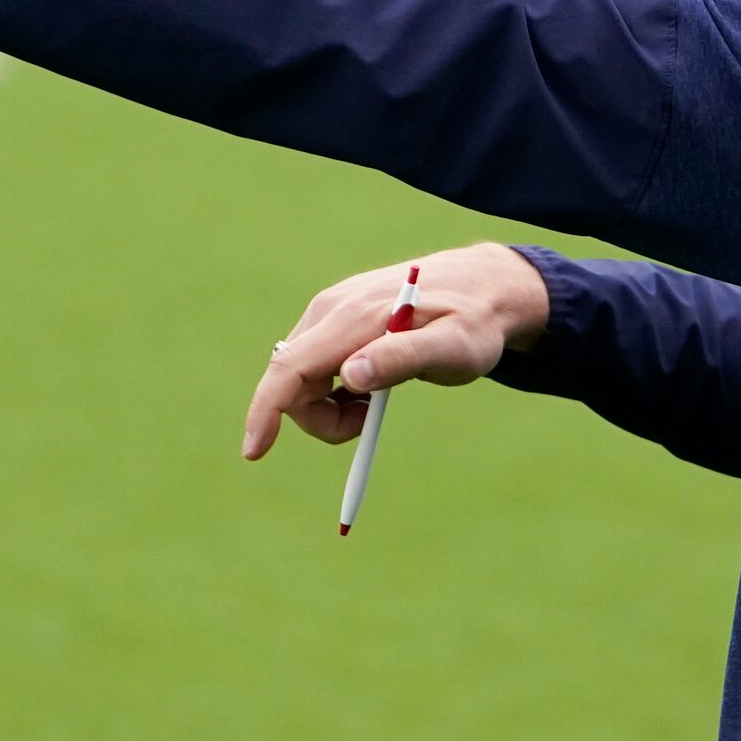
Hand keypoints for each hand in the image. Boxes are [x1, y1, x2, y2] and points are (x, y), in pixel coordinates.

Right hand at [242, 243, 551, 460]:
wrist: (485, 287)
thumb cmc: (475, 322)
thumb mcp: (453, 348)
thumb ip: (402, 360)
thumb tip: (349, 376)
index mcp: (354, 317)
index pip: (290, 368)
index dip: (266, 411)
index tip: (255, 453)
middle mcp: (332, 309)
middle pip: (292, 381)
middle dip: (318, 418)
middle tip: (368, 423)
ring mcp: (332, 311)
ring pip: (302, 378)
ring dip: (329, 407)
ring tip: (376, 403)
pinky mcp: (338, 318)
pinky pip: (315, 367)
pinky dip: (335, 391)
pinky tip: (371, 386)